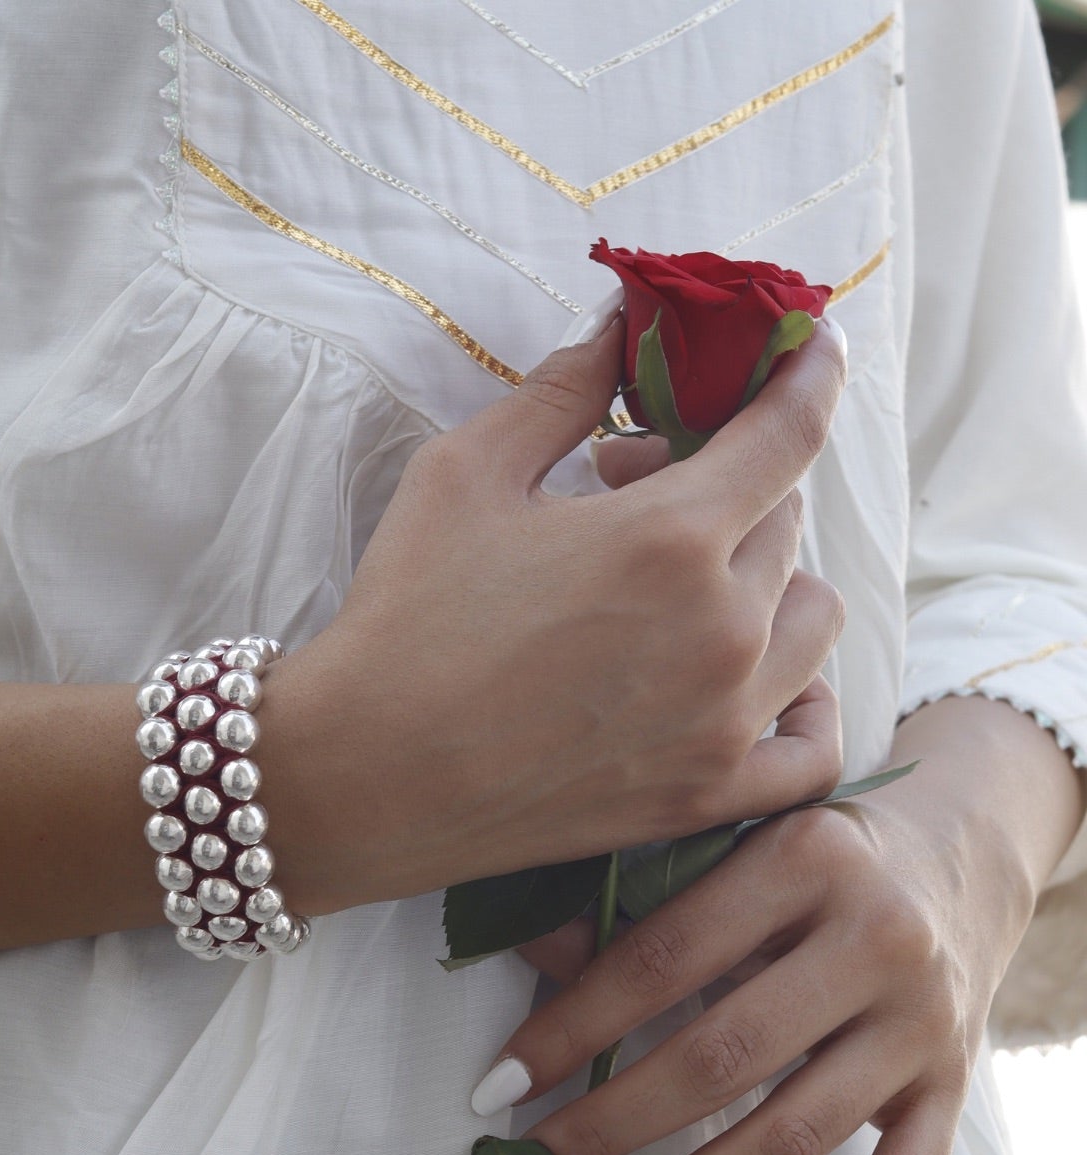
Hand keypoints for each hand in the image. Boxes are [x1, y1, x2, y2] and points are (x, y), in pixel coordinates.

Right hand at [260, 315, 846, 913]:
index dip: (809, 372)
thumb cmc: (407, 617)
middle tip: (630, 491)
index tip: (811, 343)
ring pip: (812, 619)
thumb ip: (562, 389)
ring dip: (770, 580)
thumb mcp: (465, 472)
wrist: (368, 776)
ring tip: (687, 584)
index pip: (790, 432)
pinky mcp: (708, 795)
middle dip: (727, 483)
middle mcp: (722, 629)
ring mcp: (725, 721)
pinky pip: (816, 747)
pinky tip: (763, 679)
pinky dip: (808, 704)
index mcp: (671, 536)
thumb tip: (622, 328)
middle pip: (787, 521)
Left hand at [474, 698, 1083, 1154]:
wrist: (959, 858)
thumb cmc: (812, 858)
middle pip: (721, 1057)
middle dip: (606, 1126)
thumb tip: (523, 950)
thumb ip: (638, 895)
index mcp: (806, 855)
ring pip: (793, 1137)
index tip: (494, 1089)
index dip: (570, 1029)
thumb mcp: (733, 845)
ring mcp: (923, 1023)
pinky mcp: (956, 1089)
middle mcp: (877, 939)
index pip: (662, 956)